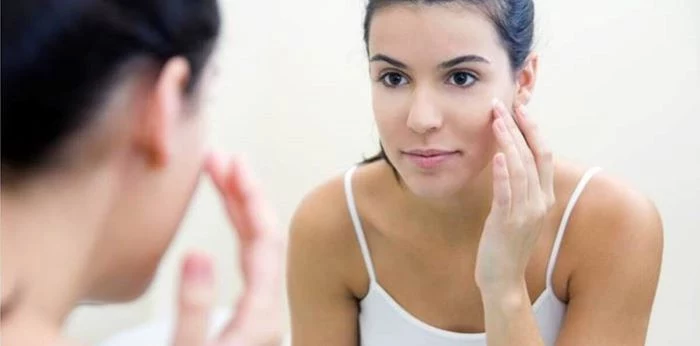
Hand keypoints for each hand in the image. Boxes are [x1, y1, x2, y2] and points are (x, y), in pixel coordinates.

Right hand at [172, 154, 285, 345]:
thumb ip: (194, 309)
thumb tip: (198, 253)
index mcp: (262, 314)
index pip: (263, 240)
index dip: (247, 197)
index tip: (228, 163)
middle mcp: (268, 308)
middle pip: (264, 237)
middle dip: (243, 193)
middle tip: (222, 160)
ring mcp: (261, 311)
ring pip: (259, 248)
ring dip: (242, 210)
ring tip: (223, 178)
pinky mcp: (249, 316)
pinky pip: (251, 262)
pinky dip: (239, 233)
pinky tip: (230, 222)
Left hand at [474, 99, 554, 294]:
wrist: (503, 279)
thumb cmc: (506, 243)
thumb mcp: (518, 211)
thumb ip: (519, 186)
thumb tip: (509, 158)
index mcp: (544, 197)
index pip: (543, 154)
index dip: (533, 129)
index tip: (519, 108)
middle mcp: (540, 202)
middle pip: (534, 156)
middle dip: (519, 128)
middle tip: (503, 106)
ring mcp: (525, 213)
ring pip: (521, 169)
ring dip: (508, 142)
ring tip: (496, 121)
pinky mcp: (508, 223)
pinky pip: (507, 194)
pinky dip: (503, 173)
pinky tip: (497, 155)